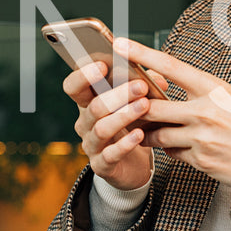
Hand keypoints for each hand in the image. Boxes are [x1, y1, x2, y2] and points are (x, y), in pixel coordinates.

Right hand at [63, 59, 165, 191]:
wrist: (135, 165)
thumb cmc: (133, 125)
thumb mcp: (137, 102)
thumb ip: (145, 85)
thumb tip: (157, 78)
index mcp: (88, 102)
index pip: (73, 86)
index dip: (83, 75)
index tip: (103, 64)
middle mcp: (85, 123)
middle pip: (93, 106)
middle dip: (118, 94)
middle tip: (141, 86)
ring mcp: (91, 145)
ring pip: (102, 128)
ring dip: (124, 115)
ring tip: (145, 106)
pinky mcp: (101, 165)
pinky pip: (110, 154)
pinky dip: (125, 144)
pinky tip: (139, 134)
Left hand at [114, 38, 230, 188]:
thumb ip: (224, 90)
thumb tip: (210, 87)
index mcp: (216, 90)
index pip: (172, 67)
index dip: (144, 55)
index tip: (123, 45)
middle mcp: (205, 112)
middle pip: (153, 106)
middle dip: (135, 106)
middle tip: (124, 102)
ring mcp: (201, 138)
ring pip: (158, 134)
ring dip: (149, 132)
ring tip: (145, 129)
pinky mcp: (200, 160)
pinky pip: (173, 153)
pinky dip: (170, 149)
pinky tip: (174, 145)